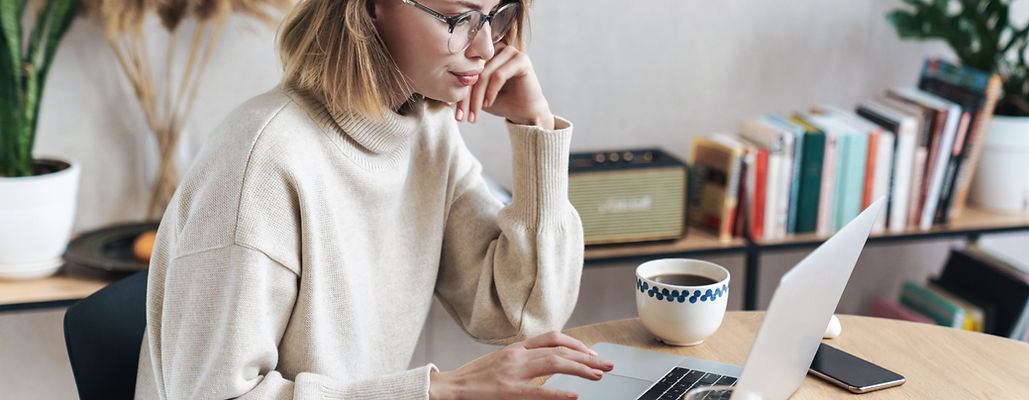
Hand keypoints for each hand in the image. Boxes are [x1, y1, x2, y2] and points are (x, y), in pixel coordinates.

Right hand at [429, 331, 613, 399]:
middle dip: (588, 357)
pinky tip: (575, 396)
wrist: (449, 389)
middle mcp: (517, 356)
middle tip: (608, 365)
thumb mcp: (503, 363)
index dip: (577, 344)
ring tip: (599, 376)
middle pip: (560, 350)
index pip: (553, 337)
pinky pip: (540, 393)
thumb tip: (553, 363)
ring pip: (555, 363)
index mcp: (516, 348)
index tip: (592, 353)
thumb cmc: (476, 380)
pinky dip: (560, 394)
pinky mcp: (509, 393)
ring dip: (581, 369)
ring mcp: (514, 374)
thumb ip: (526, 361)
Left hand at [455, 43, 554, 129]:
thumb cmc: (500, 102)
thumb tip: (439, 87)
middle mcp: (497, 48)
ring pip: (485, 74)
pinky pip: (499, 75)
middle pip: (474, 70)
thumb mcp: (476, 94)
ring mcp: (510, 51)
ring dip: (476, 97)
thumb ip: (462, 87)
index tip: (448, 106)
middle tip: (460, 115)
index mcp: (484, 52)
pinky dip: (491, 92)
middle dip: (465, 96)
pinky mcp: (521, 60)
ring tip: (474, 114)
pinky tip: (487, 104)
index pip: (465, 67)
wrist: (524, 112)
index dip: (456, 86)